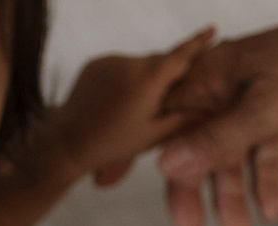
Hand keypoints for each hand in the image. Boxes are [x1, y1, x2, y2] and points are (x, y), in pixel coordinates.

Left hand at [53, 32, 218, 190]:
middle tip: (162, 101)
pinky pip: (120, 65)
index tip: (212, 29)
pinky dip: (125, 78)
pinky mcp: (95, 62)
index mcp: (147, 80)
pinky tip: (116, 100)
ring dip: (144, 79)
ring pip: (140, 64)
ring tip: (132, 107)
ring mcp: (110, 60)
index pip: (180, 54)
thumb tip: (211, 108)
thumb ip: (185, 118)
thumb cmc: (112, 145)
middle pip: (160, 61)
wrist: (66, 144)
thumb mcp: (153, 136)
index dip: (198, 42)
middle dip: (166, 76)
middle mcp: (129, 63)